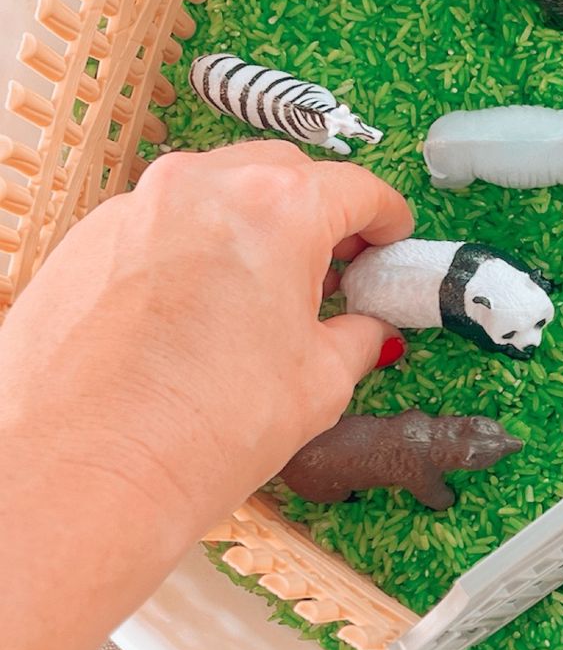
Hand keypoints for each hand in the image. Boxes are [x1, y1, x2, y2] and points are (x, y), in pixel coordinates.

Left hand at [0, 141, 412, 535]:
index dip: (386, 218)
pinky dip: (190, 246)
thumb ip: (358, 335)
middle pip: (285, 173)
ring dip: (251, 223)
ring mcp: (139, 206)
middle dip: (317, 212)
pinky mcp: (86, 239)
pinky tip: (193, 309)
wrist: (86, 476)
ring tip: (258, 288)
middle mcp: (205, 185)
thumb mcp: (321, 382)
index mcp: (279, 207)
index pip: (356, 188)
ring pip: (217, 189)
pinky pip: (160, 222)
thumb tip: (366, 328)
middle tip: (331, 267)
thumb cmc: (206, 428)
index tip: (388, 241)